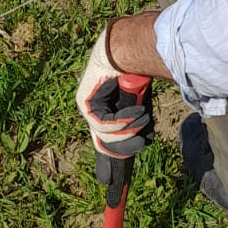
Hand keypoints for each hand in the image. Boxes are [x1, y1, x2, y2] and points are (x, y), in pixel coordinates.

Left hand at [75, 26, 153, 174]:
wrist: (127, 49)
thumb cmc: (135, 72)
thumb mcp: (138, 102)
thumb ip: (136, 122)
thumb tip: (144, 141)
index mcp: (105, 109)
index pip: (104, 139)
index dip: (112, 155)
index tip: (111, 178)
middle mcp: (93, 110)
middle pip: (103, 143)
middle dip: (121, 149)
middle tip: (139, 147)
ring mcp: (86, 107)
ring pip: (105, 136)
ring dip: (128, 131)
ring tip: (142, 119)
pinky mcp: (84, 103)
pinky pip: (102, 124)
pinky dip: (121, 122)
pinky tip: (135, 114)